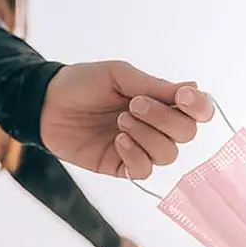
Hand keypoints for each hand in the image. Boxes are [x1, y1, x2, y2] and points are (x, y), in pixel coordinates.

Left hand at [40, 60, 214, 178]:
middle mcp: (156, 126)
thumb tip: (194, 89)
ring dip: (146, 136)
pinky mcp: (121, 167)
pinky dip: (135, 155)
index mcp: (160, 100)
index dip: (200, 107)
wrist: (45, 104)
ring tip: (120, 122)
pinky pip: (144, 171)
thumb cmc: (83, 83)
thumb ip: (155, 86)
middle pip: (186, 134)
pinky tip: (117, 141)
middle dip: (164, 119)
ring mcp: (140, 148)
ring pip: (168, 154)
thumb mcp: (119, 75)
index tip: (183, 98)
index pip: (198, 110)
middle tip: (134, 105)